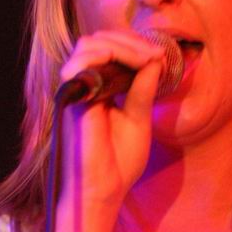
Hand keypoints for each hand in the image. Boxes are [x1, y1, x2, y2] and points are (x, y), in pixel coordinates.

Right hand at [54, 30, 164, 231]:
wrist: (104, 191)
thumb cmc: (119, 161)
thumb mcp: (139, 119)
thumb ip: (143, 89)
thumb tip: (155, 59)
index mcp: (99, 88)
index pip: (109, 50)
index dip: (134, 46)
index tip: (160, 55)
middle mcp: (84, 84)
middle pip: (99, 41)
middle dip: (130, 41)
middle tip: (155, 53)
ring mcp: (76, 88)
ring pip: (89, 45)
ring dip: (121, 45)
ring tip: (145, 57)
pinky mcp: (71, 96)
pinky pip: (82, 63)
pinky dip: (106, 54)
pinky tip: (133, 63)